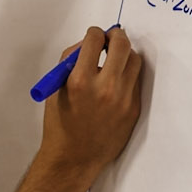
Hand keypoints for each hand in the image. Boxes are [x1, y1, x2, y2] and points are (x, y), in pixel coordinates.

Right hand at [40, 26, 142, 174]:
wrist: (74, 158)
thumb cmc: (60, 123)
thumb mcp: (55, 88)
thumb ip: (70, 61)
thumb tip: (89, 43)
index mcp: (80, 80)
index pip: (95, 39)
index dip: (94, 33)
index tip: (94, 36)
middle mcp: (105, 88)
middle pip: (122, 44)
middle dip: (115, 36)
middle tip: (111, 38)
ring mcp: (123, 100)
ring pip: (135, 60)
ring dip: (125, 55)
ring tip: (115, 61)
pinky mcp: (134, 109)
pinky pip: (136, 81)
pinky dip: (127, 76)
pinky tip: (116, 82)